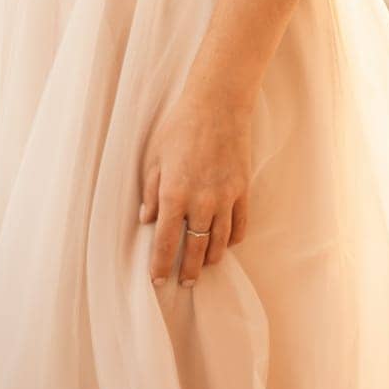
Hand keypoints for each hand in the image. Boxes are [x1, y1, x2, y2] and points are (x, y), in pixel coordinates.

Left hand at [138, 87, 251, 287]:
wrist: (217, 105)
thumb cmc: (180, 127)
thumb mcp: (155, 157)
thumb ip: (151, 191)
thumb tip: (146, 219)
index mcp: (174, 194)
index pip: (166, 242)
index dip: (161, 265)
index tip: (157, 280)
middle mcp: (201, 202)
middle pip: (195, 249)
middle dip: (188, 271)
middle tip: (184, 283)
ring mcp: (225, 198)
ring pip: (219, 243)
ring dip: (211, 259)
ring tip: (205, 268)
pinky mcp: (242, 190)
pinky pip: (240, 225)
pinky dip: (232, 240)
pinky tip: (225, 244)